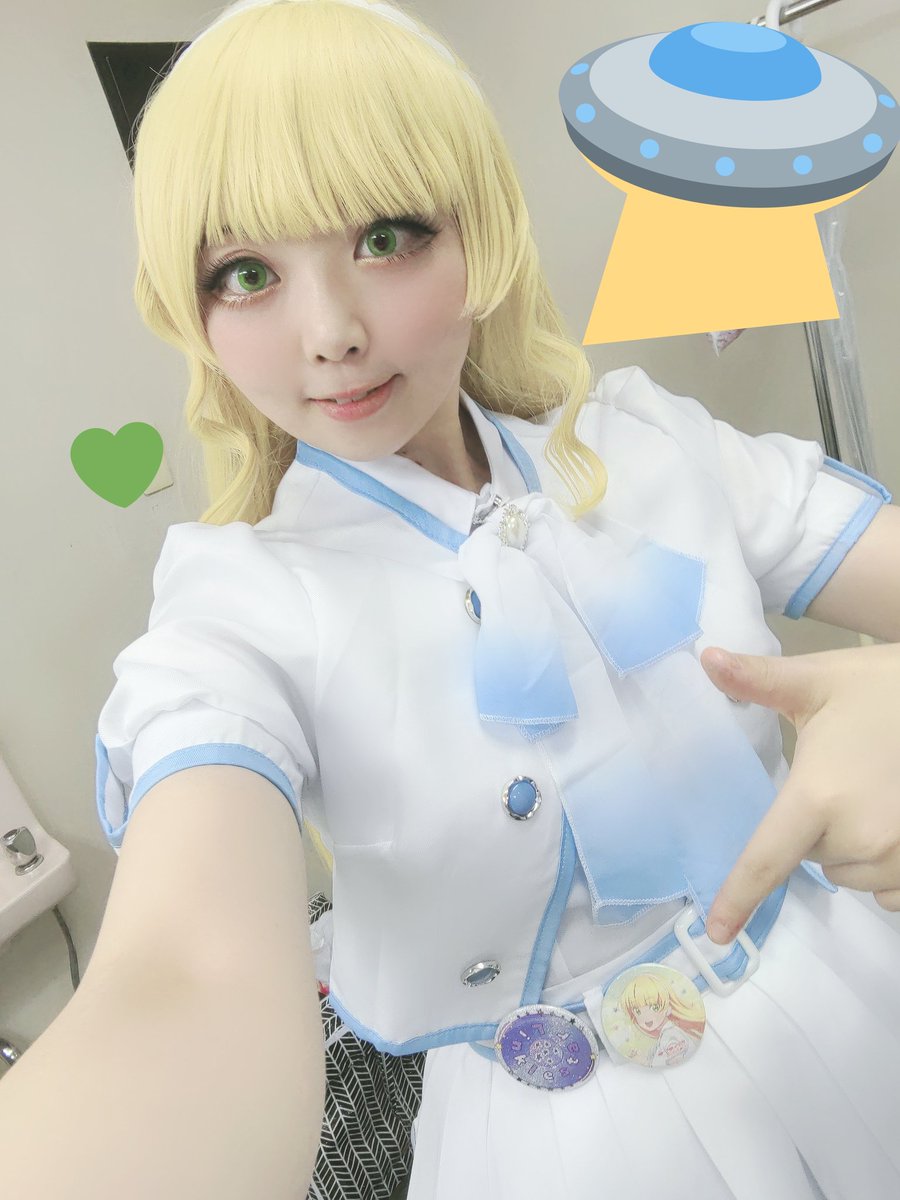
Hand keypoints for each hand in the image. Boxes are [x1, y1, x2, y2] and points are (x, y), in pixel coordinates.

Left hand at [699, 641, 899, 942]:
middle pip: (811, 857)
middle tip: (841, 777)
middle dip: (815, 827)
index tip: (715, 933)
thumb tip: (704, 657)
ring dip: (852, 847)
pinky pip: (888, 890)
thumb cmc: (881, 688)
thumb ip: (757, 679)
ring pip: (850, 874)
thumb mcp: (817, 680)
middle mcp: (861, 838)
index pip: (766, 860)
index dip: (738, 898)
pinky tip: (892, 823)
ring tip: (873, 794)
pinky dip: (883, 866)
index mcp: (820, 795)